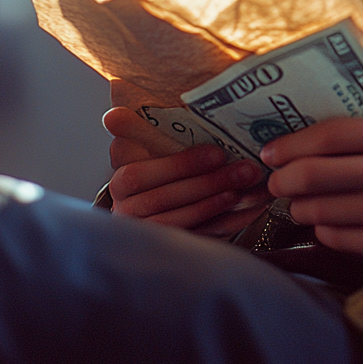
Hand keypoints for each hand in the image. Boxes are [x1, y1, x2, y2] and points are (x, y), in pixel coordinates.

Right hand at [104, 106, 266, 236]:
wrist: (160, 201)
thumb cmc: (159, 165)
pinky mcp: (172, 249)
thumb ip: (134, 128)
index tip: (217, 152)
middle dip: (209, 183)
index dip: (180, 165)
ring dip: (218, 204)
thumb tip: (112, 115)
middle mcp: (128, 211)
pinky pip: (201, 238)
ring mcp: (148, 233)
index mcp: (122, 183)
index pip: (141, 175)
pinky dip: (229, 222)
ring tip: (246, 188)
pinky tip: (250, 208)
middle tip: (244, 169)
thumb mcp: (147, 144)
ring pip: (181, 223)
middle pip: (165, 200)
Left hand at [262, 118, 362, 273]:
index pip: (332, 134)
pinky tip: (327, 224)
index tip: (273, 149)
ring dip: (300, 207)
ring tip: (298, 203)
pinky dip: (324, 230)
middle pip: (315, 172)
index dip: (293, 142)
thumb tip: (337, 129)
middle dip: (283, 178)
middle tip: (274, 180)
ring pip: (320, 208)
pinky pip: (338, 238)